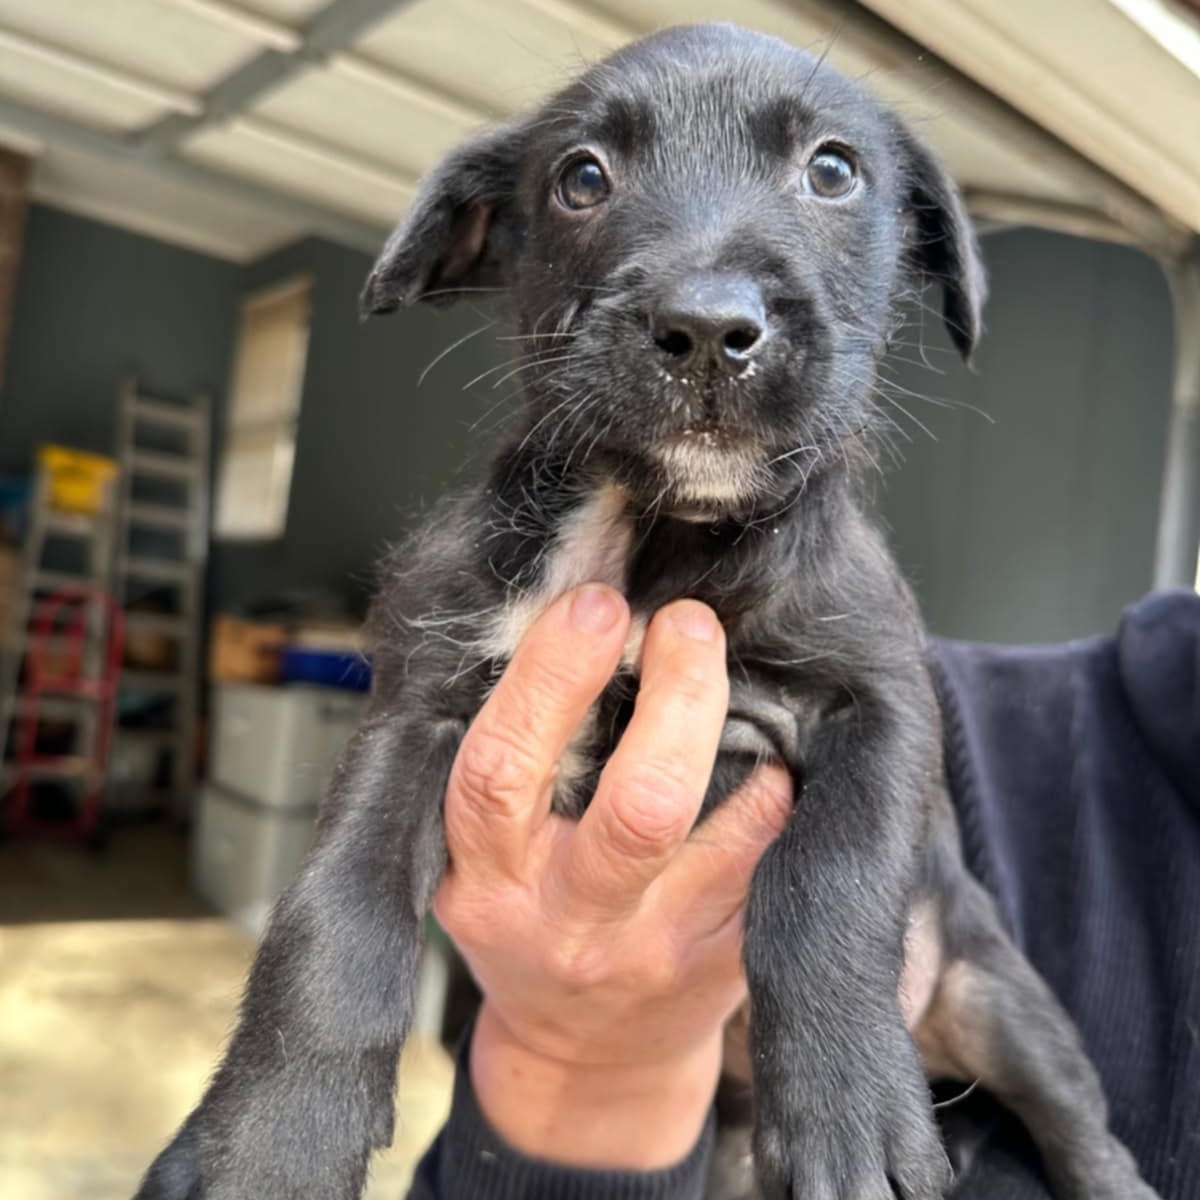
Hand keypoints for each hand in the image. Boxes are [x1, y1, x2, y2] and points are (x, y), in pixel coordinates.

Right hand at [432, 584, 792, 1169]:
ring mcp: (662, 950)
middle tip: (688, 623)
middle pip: (641, 807)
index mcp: (489, 882)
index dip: (551, 677)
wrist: (585, 1060)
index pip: (503, 773)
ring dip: (747, 738)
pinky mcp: (732, 967)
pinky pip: (775, 865)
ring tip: (740, 677)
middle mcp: (573, 921)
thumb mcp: (476, 861)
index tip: (596, 604)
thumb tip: (565, 629)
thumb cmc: (524, 929)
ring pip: (730, 837)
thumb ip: (507, 769)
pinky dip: (784, 793)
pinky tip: (778, 753)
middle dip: (678, 696)